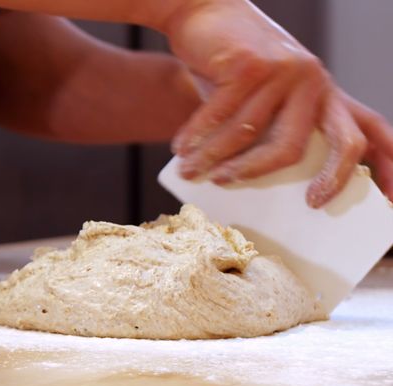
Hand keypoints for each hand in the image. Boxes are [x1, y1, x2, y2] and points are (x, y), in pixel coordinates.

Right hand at [164, 0, 392, 206]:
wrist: (207, 11)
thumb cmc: (234, 66)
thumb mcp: (266, 95)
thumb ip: (271, 129)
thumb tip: (252, 187)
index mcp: (326, 94)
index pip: (363, 133)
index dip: (367, 170)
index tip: (339, 203)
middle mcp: (313, 81)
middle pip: (295, 146)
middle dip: (257, 173)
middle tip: (229, 186)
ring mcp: (284, 71)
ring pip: (246, 134)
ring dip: (211, 158)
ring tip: (189, 170)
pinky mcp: (250, 65)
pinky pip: (219, 115)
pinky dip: (195, 136)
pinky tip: (181, 148)